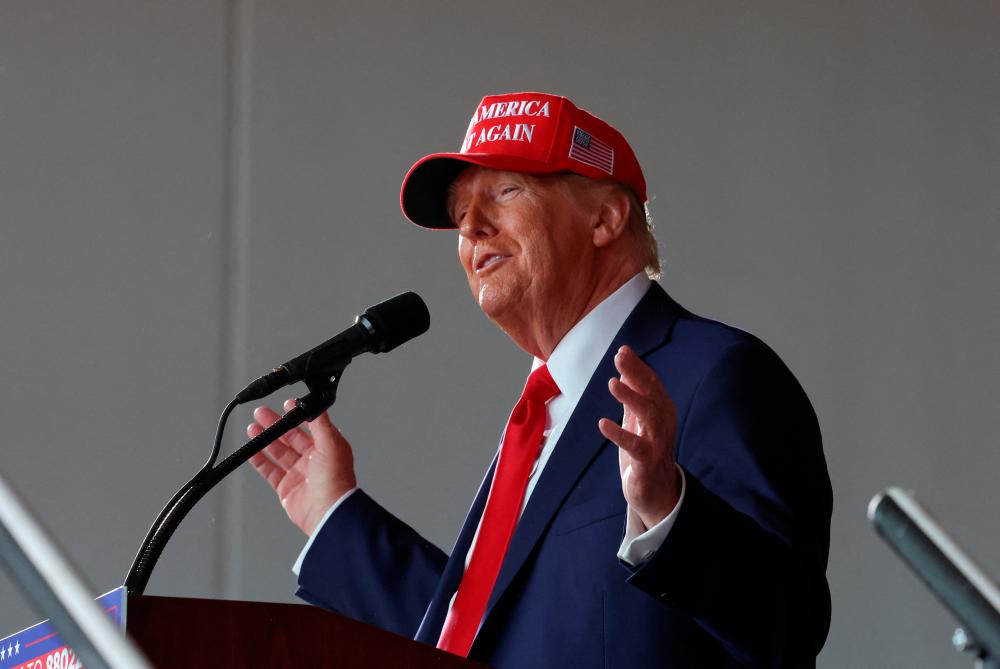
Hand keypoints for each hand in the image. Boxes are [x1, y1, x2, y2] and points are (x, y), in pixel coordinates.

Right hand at [247, 399, 357, 535]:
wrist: (328, 512)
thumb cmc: (336, 481)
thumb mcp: (331, 444)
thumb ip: (321, 424)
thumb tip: (317, 406)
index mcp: (326, 448)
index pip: (309, 426)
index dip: (297, 415)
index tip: (286, 405)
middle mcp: (313, 460)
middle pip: (290, 437)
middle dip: (275, 424)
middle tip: (261, 414)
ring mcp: (299, 473)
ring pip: (278, 452)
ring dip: (265, 439)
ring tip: (252, 428)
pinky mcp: (287, 487)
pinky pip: (270, 471)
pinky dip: (259, 460)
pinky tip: (251, 451)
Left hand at [598, 345, 680, 529]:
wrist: (657, 491)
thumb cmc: (646, 450)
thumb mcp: (637, 419)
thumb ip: (633, 395)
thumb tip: (623, 367)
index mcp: (662, 410)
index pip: (652, 383)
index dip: (638, 366)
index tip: (623, 350)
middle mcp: (663, 423)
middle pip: (652, 393)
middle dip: (636, 374)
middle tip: (620, 358)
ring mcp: (656, 442)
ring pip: (648, 415)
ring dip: (631, 398)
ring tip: (613, 383)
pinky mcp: (647, 461)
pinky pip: (635, 446)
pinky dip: (619, 434)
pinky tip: (603, 423)